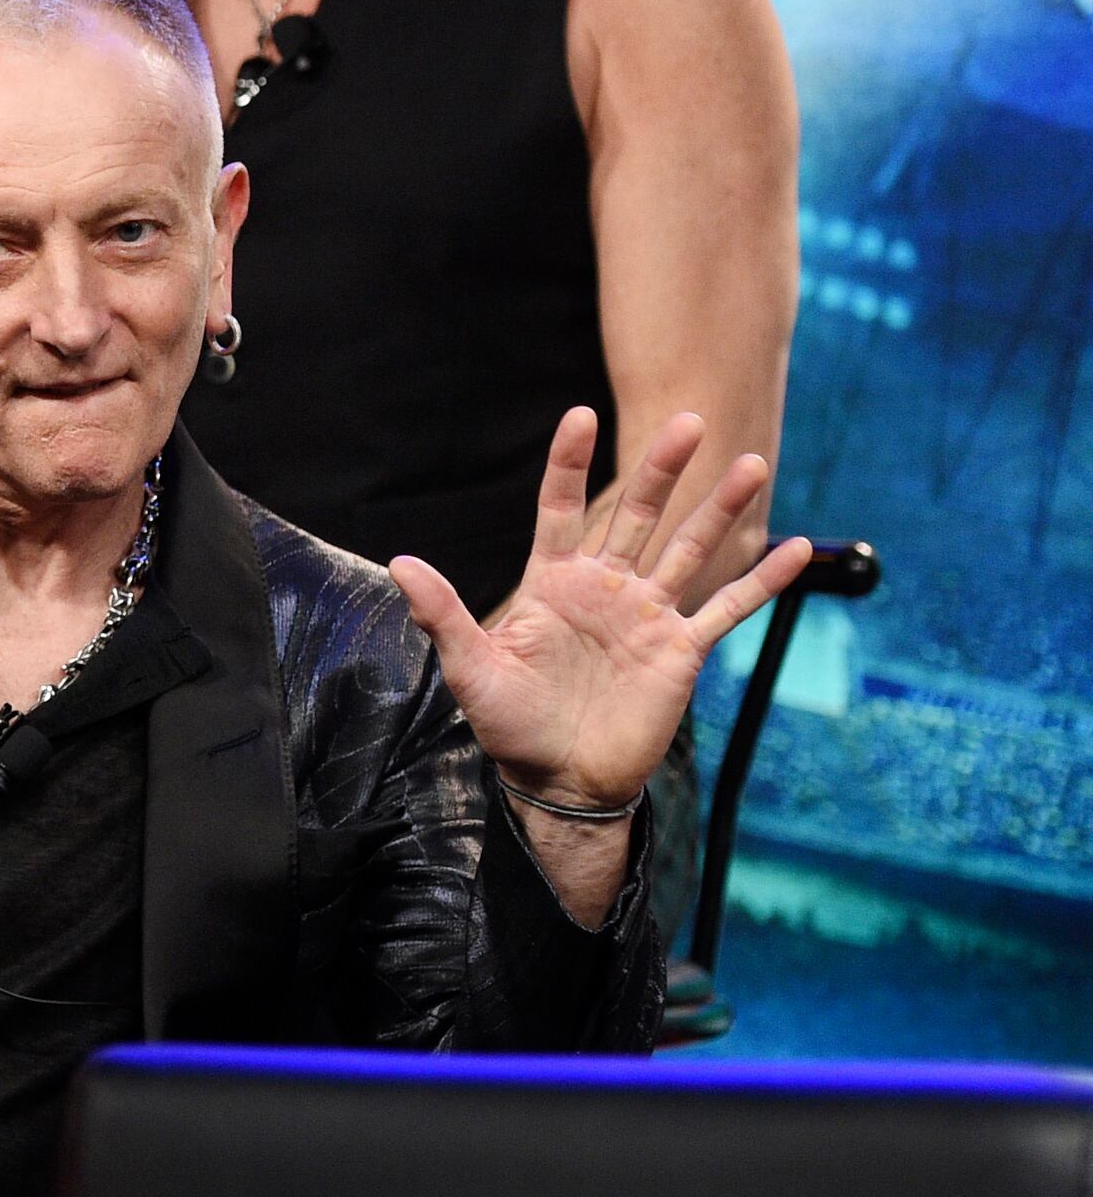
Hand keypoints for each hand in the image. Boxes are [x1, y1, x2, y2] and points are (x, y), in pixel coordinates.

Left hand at [393, 408, 806, 908]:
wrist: (559, 780)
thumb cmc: (509, 723)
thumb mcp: (470, 667)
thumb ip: (443, 614)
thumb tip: (398, 562)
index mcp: (552, 582)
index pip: (562, 509)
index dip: (571, 464)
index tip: (581, 415)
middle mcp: (604, 588)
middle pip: (637, 514)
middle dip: (662, 469)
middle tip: (688, 421)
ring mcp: (647, 615)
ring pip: (689, 548)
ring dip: (720, 509)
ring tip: (751, 464)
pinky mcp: (681, 650)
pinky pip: (728, 607)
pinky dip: (763, 580)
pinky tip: (798, 547)